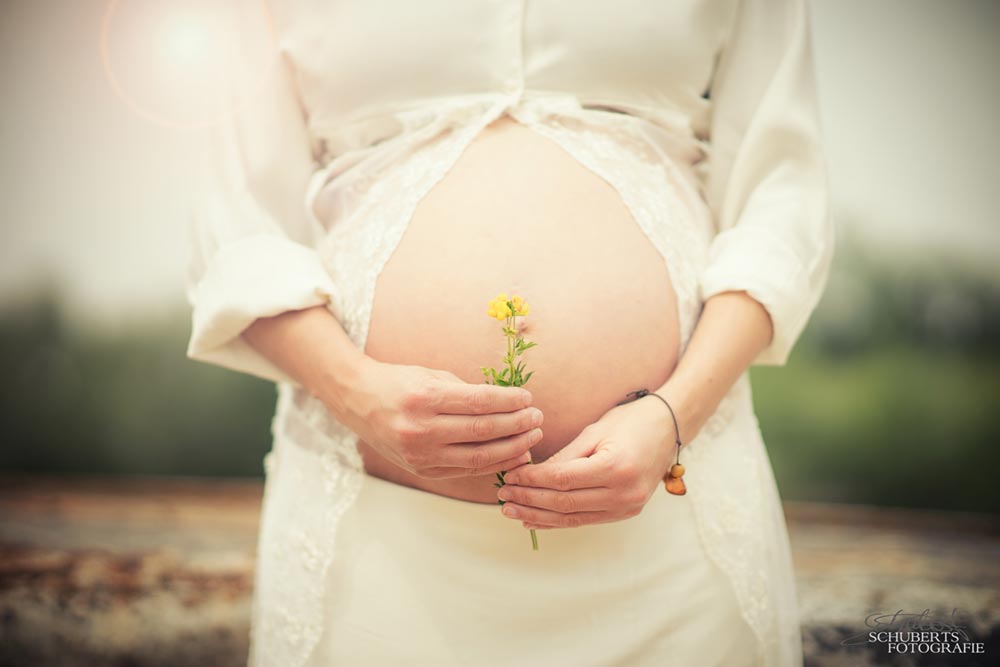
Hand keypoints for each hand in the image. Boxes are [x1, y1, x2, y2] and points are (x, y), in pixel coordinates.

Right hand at [331, 357, 543, 478]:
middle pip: (482, 431)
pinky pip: (466, 469)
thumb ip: (467, 391)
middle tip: (537, 418)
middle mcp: (421, 429)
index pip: (479, 403)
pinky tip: (513, 455)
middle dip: (517, 426)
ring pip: (478, 457)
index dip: (509, 402)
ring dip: (512, 448)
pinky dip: (494, 464)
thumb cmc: (400, 382)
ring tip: (532, 438)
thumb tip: (509, 403)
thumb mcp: (432, 375)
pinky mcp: (422, 470)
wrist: (358, 401)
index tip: (528, 398)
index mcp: (425, 399)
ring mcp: (420, 454)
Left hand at [495, 397, 675, 528]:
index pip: (562, 480)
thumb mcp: (595, 431)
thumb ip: (564, 457)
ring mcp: (627, 507)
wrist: (669, 428)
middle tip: (502, 495)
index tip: (509, 476)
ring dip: (538, 516)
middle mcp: (624, 493)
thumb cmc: (630, 421)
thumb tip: (530, 475)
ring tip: (511, 511)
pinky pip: (586, 520)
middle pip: (565, 503)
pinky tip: (535, 519)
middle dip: (529, 500)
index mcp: (615, 467)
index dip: (531, 481)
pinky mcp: (626, 512)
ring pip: (573, 518)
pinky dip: (558, 521)